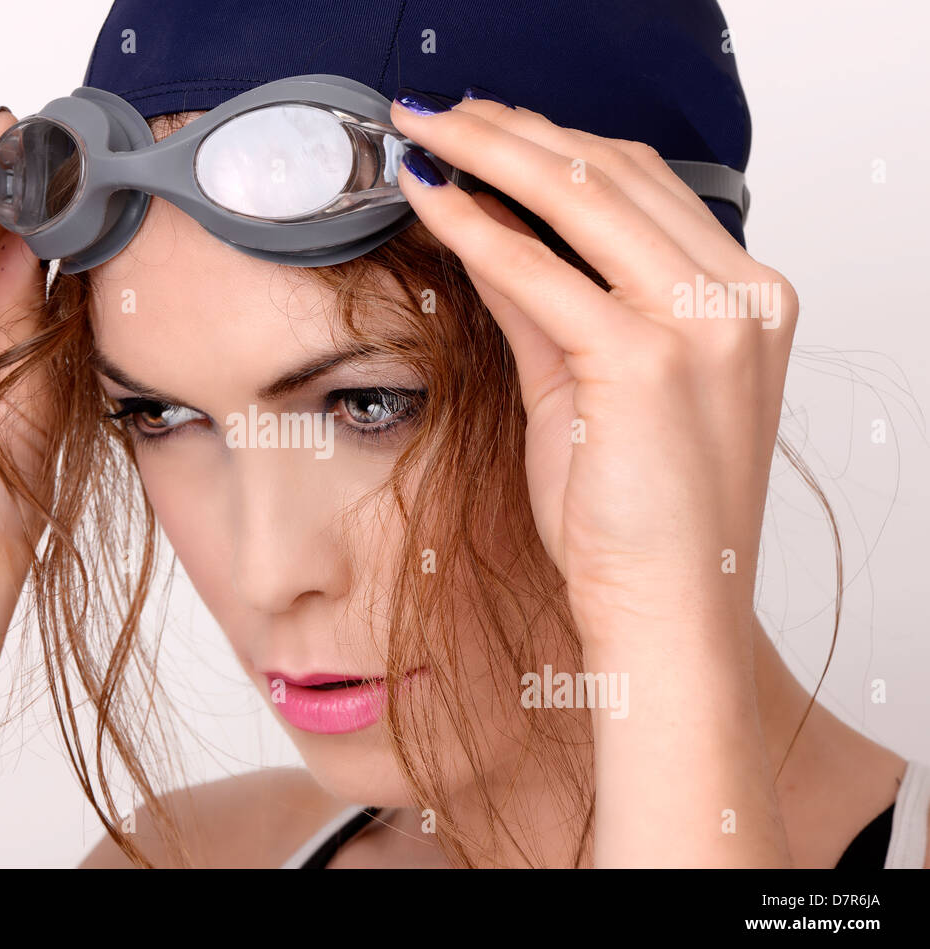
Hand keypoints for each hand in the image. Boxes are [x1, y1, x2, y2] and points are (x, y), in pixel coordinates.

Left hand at [390, 93, 798, 642]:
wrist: (668, 610)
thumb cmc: (639, 518)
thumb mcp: (591, 387)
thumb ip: (547, 304)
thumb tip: (488, 231)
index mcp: (746, 297)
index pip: (641, 185)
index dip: (554, 145)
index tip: (487, 130)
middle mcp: (739, 296)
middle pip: (612, 171)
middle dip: (512, 129)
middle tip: (438, 115)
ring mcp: (703, 322)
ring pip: (579, 196)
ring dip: (488, 152)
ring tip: (425, 135)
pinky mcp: (646, 358)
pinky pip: (538, 270)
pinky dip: (477, 225)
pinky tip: (431, 200)